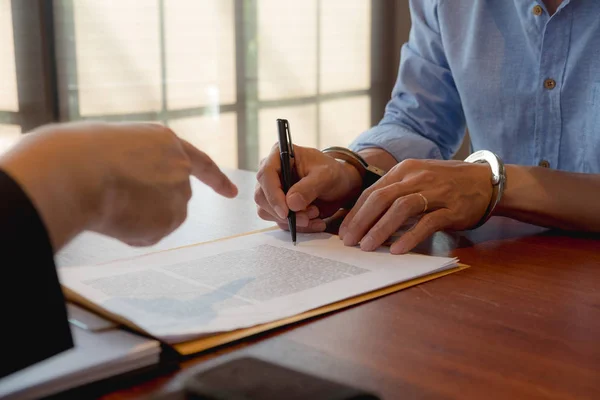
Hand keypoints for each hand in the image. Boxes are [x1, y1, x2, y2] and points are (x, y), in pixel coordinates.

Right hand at [0, 121, 236, 249]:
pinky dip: (134, 234)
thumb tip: (140, 195)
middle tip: (120, 201)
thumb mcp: (118, 148)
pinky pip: (152, 234)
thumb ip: (142, 168)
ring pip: (164, 217)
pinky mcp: (172, 217)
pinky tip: (115, 218)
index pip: (200, 162)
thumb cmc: (82, 156)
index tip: (232, 192)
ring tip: (112, 204)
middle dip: (156, 205)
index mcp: (166, 141)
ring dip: (142, 219)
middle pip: (177, 196)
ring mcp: (179, 192)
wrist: (76, 172)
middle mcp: (181, 166)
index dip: (216, 179)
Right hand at [255, 144, 362, 231]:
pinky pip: (279, 221)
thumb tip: (291, 204)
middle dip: (284, 212)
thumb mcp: (326, 176)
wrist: (338, 186)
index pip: (266, 174)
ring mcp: (271, 190)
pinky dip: (297, 226)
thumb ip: (309, 187)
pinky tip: (315, 222)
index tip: (286, 212)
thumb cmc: (332, 174)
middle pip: (261, 196)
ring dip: (292, 220)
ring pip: (267, 212)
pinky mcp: (276, 206)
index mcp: (279, 155)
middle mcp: (270, 173)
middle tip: (307, 217)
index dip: (273, 195)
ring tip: (315, 214)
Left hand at [338, 158, 492, 253]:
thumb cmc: (445, 183)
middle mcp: (417, 178)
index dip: (356, 213)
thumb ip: (394, 193)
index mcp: (404, 170)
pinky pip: (427, 223)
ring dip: (381, 229)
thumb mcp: (416, 179)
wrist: (486, 182)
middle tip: (349, 241)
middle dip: (362, 221)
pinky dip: (410, 236)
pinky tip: (397, 250)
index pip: (372, 191)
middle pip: (381, 198)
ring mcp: (435, 192)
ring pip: (401, 208)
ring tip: (367, 247)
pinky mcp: (452, 209)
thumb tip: (365, 217)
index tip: (343, 231)